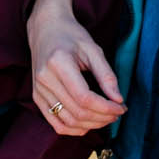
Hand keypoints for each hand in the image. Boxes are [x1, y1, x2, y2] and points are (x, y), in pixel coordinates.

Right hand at [28, 0, 123, 136]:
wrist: (45, 28)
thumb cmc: (71, 36)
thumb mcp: (92, 49)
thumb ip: (106, 74)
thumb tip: (118, 99)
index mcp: (58, 63)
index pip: (84, 98)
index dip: (106, 108)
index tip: (122, 107)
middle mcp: (44, 79)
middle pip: (77, 112)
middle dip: (102, 118)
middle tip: (117, 113)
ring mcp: (38, 90)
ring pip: (68, 121)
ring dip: (91, 125)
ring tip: (106, 117)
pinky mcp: (36, 97)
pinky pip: (55, 123)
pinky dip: (74, 129)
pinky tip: (88, 123)